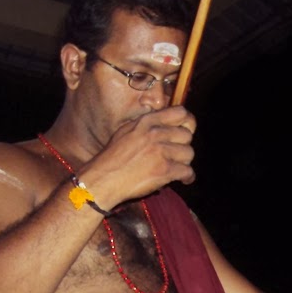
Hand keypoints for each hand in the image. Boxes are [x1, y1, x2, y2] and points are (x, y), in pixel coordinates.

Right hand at [81, 106, 196, 208]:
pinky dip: (187, 177)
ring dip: (184, 162)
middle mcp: (155, 133)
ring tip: (174, 168)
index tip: (187, 130)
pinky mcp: (164, 170)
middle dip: (183, 146)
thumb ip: (147, 125)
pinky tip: (182, 179)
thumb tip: (168, 124)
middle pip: (187, 135)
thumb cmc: (113, 158)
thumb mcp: (127, 131)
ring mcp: (160, 151)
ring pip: (189, 153)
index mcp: (146, 121)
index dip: (188, 122)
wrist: (102, 179)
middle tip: (176, 155)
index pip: (181, 112)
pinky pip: (188, 171)